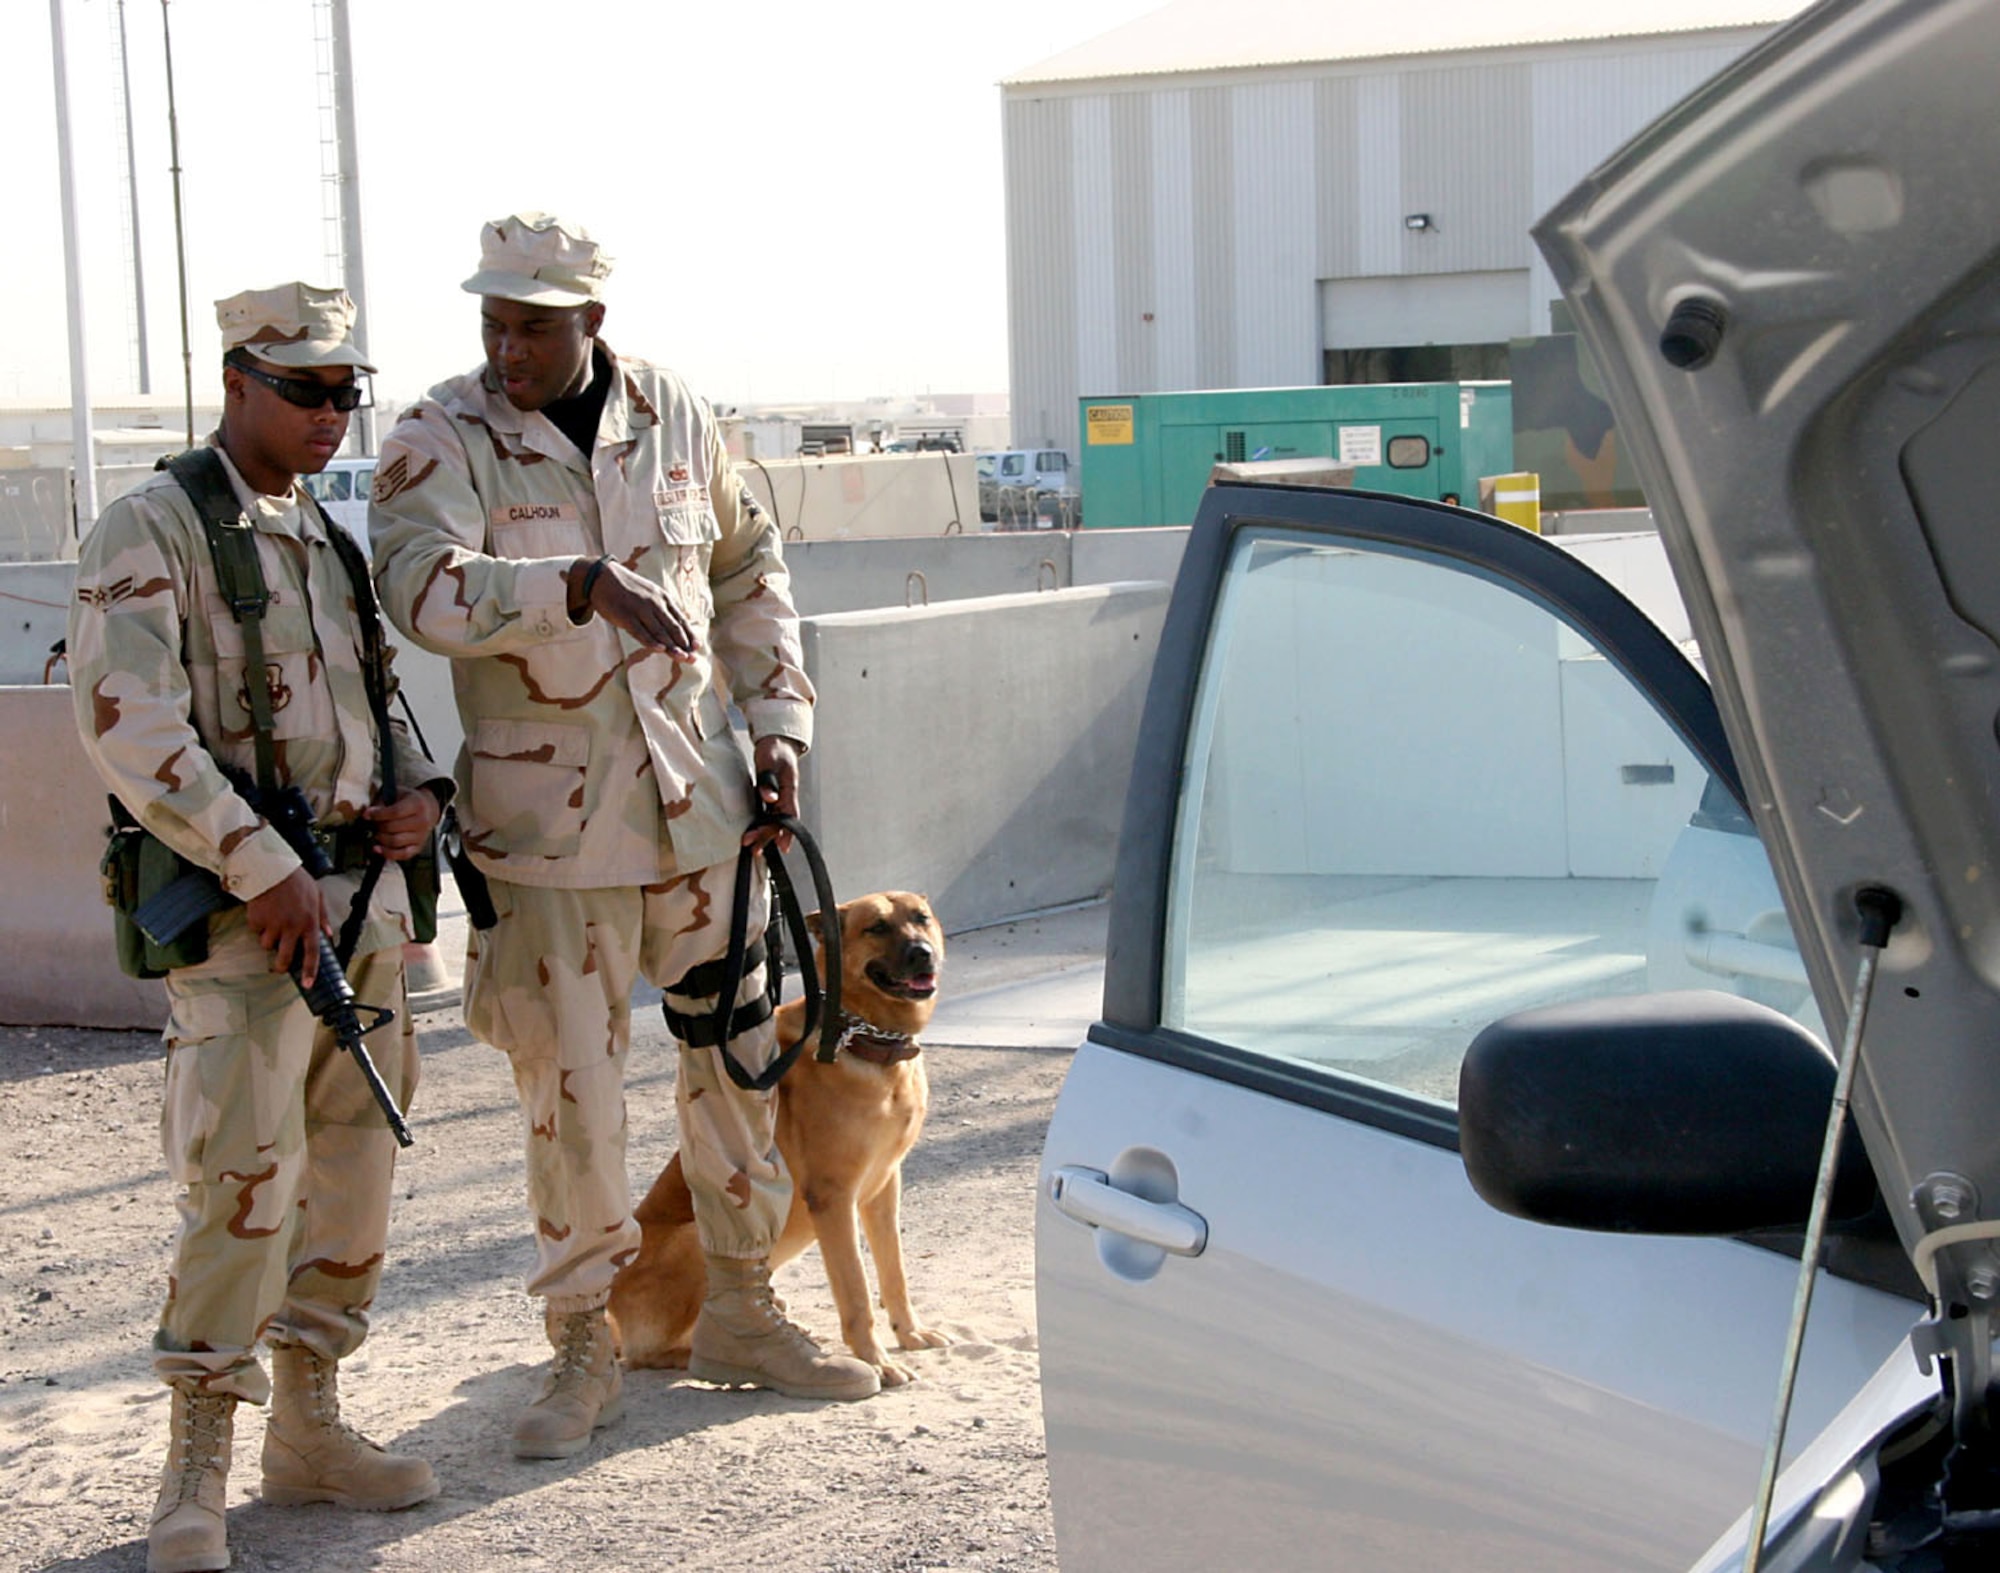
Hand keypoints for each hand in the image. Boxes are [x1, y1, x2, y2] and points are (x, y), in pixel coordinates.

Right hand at [245, 865, 331, 987]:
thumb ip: (323, 917)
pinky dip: (258, 926)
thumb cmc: (296, 881)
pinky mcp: (257, 921)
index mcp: (309, 922)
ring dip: (268, 939)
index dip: (310, 971)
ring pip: (267, 945)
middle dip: (280, 966)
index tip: (308, 984)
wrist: (271, 868)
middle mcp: (292, 927)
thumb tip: (328, 934)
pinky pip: (256, 931)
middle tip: (279, 967)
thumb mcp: (317, 896)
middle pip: (284, 958)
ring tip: (272, 922)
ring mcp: (273, 925)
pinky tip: (263, 911)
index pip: (312, 953)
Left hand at [363, 786, 442, 861]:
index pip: (395, 812)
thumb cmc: (411, 801)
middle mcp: (421, 821)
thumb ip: (383, 802)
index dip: (378, 815)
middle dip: (378, 826)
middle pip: (393, 828)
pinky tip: (378, 848)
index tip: (367, 815)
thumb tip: (369, 814)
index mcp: (417, 804)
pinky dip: (388, 853)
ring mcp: (421, 836)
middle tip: (373, 823)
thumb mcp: (398, 793)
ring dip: (381, 838)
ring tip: (377, 833)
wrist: (429, 809)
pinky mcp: (419, 847)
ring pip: (395, 842)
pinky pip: (402, 854)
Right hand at [570, 556, 698, 657]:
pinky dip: (650, 641)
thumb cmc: (628, 589)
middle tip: (693, 659)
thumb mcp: (650, 593)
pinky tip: (660, 650)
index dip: (689, 634)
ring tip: (682, 658)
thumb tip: (677, 625)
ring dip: (671, 647)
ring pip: (659, 632)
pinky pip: (640, 631)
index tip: (697, 648)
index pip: (680, 619)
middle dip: (684, 645)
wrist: (601, 577)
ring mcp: (639, 609)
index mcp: (662, 598)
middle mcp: (654, 603)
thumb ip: (663, 608)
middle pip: (672, 628)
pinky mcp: (624, 616)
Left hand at [742, 735, 800, 852]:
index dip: (786, 831)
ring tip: (752, 848)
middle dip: (768, 836)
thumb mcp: (770, 761)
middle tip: (755, 849)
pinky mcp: (770, 797)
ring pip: (773, 820)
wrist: (776, 743)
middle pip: (780, 821)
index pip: (789, 814)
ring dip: (763, 835)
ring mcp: (778, 798)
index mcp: (790, 789)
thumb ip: (769, 780)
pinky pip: (767, 815)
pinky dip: (761, 826)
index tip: (781, 845)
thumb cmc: (774, 750)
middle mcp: (786, 797)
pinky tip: (754, 835)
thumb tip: (770, 799)